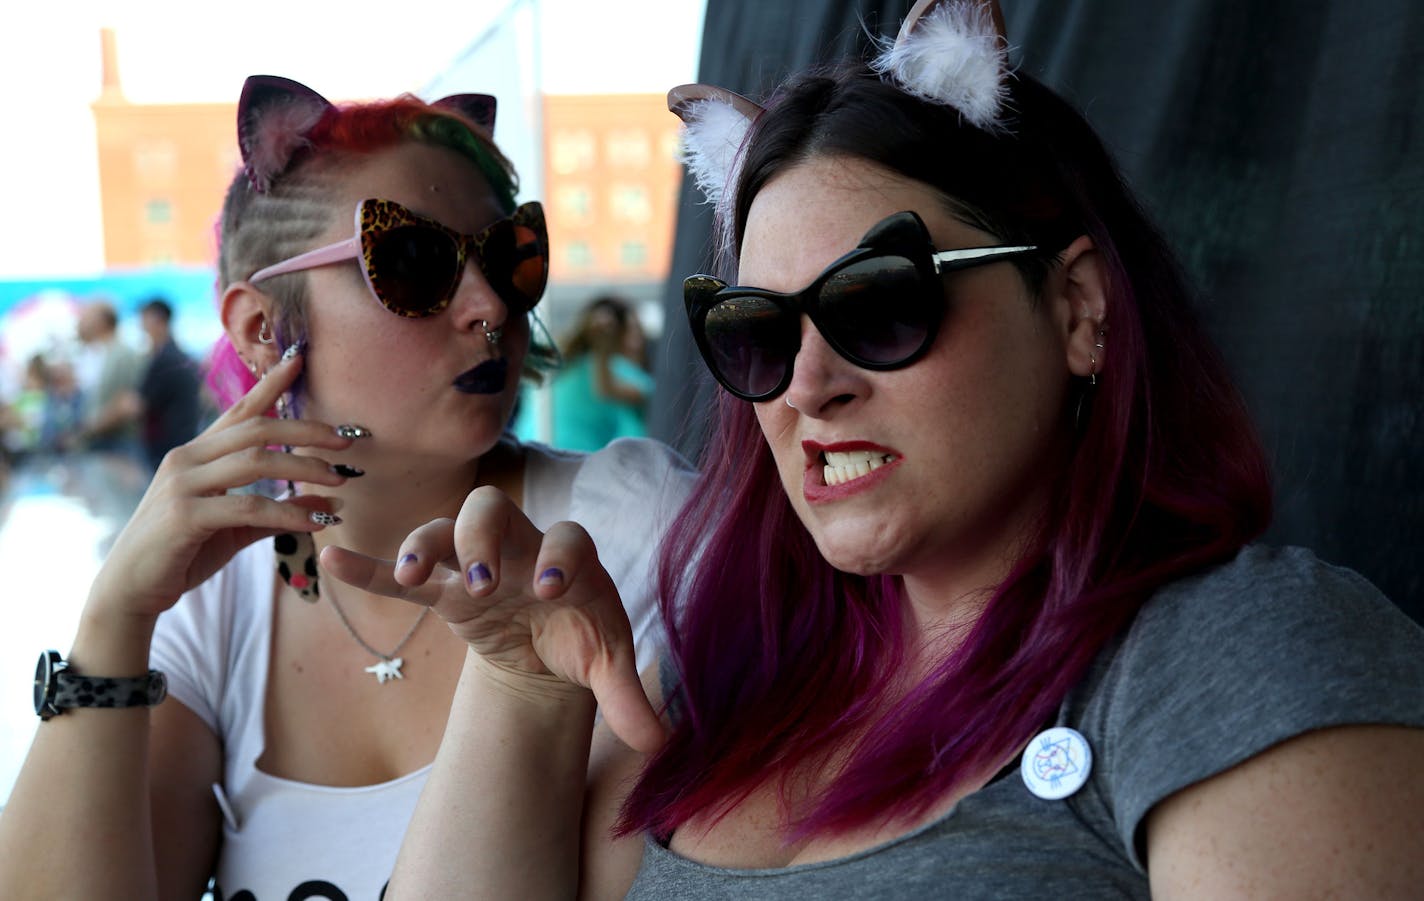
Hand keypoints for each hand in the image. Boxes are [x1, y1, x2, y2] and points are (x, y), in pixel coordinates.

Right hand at [88, 350, 357, 620]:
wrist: (130, 590)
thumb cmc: (182, 553)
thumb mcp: (237, 527)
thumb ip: (278, 511)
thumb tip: (327, 502)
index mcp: (197, 455)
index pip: (239, 411)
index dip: (270, 385)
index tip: (299, 359)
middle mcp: (187, 460)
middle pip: (256, 430)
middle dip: (306, 431)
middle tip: (346, 441)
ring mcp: (183, 485)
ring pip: (255, 461)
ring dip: (304, 468)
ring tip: (339, 480)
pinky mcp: (185, 516)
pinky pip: (248, 507)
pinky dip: (287, 512)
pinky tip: (316, 522)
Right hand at [320, 486, 665, 752]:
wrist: (548, 644)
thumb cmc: (582, 639)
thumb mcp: (606, 667)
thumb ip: (627, 697)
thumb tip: (658, 741)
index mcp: (570, 558)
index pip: (566, 539)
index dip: (557, 555)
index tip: (548, 587)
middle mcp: (520, 548)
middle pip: (492, 508)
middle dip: (481, 537)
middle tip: (481, 583)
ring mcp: (477, 563)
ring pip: (443, 529)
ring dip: (426, 546)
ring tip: (415, 577)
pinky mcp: (444, 590)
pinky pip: (400, 572)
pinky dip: (369, 567)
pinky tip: (332, 561)